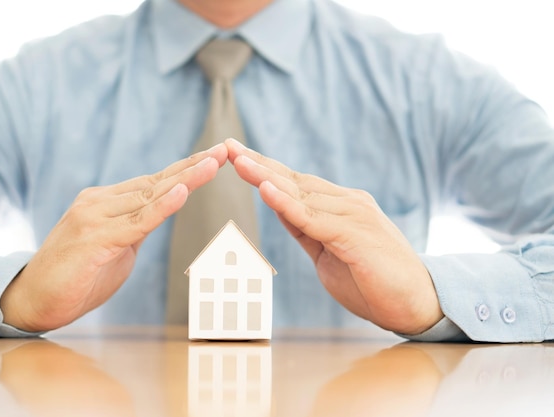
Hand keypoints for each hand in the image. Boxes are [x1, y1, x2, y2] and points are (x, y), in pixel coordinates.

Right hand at [0, 143, 227, 331]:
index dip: (185, 169)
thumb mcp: (115, 248)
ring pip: (149, 196)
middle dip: (193, 166)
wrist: (30, 301)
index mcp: (106, 202)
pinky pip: (135, 222)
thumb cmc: (75, 277)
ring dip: (186, 179)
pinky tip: (182, 192)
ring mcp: (94, 217)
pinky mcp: (93, 239)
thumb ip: (136, 227)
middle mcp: (99, 201)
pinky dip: (161, 207)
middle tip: (224, 149)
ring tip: (214, 163)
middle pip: (156, 182)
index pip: (153, 182)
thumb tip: (161, 212)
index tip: (214, 157)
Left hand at [225, 139, 442, 334]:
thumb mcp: (328, 252)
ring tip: (238, 161)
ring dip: (265, 177)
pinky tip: (266, 190)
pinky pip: (314, 218)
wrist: (417, 305)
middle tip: (227, 146)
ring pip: (300, 194)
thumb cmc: (373, 280)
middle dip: (258, 163)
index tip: (236, 153)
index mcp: (340, 205)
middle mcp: (347, 202)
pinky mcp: (355, 235)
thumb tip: (281, 209)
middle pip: (294, 180)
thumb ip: (306, 229)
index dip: (264, 167)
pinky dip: (288, 204)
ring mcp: (354, 215)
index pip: (295, 182)